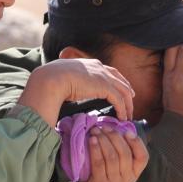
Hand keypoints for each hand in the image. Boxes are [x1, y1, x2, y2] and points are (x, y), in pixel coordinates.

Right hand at [18, 58, 134, 126]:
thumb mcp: (64, 76)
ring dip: (127, 104)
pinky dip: (122, 109)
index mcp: (90, 64)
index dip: (117, 81)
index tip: (122, 89)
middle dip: (127, 91)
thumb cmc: (52, 79)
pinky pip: (119, 100)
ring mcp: (103, 76)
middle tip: (130, 102)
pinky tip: (122, 117)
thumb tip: (66, 90)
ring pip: (123, 91)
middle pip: (120, 80)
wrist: (52, 78)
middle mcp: (99, 67)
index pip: (110, 71)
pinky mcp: (105, 87)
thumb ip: (70, 81)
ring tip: (128, 115)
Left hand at [54, 126, 147, 181]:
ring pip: (112, 157)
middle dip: (115, 137)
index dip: (137, 143)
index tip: (127, 132)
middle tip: (105, 127)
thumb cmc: (106, 178)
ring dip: (103, 140)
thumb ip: (123, 154)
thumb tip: (119, 129)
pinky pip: (99, 163)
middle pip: (125, 153)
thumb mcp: (120, 171)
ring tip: (96, 131)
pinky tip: (92, 140)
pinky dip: (95, 149)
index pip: (143, 157)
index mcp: (134, 174)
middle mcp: (127, 179)